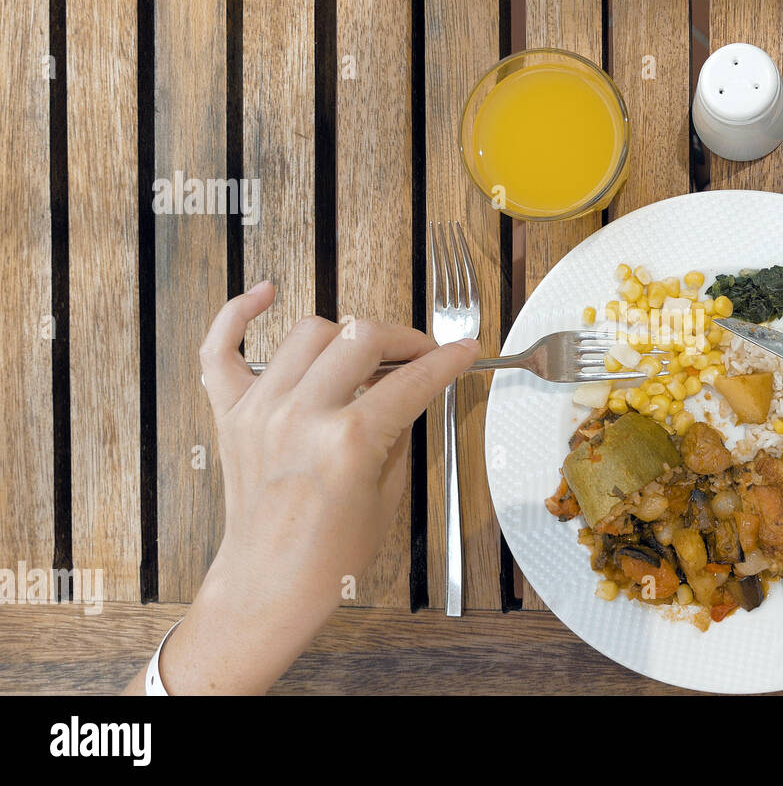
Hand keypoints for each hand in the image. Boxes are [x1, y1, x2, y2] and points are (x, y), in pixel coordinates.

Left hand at [125, 281, 478, 693]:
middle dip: (403, 339)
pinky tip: (263, 295)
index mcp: (348, 442)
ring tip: (363, 355)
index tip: (462, 351)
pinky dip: (236, 314)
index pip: (411, 380)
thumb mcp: (388, 494)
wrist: (270, 586)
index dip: (447, 361)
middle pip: (361, 336)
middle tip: (418, 354)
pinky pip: (219, 347)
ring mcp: (260, 410)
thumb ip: (400, 431)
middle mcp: (301, 416)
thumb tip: (411, 390)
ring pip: (310, 332)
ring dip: (345, 336)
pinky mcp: (231, 415)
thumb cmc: (329, 558)